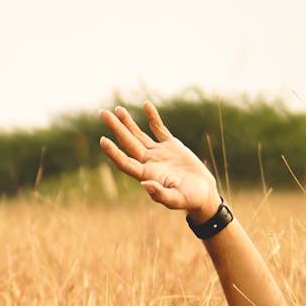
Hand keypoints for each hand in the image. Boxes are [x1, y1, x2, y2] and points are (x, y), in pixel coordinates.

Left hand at [99, 102, 220, 220]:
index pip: (125, 162)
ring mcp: (158, 153)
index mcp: (147, 175)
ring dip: (127, 122)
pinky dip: (153, 117)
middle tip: (103, 113)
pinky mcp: (171, 146)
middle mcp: (149, 163)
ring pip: (139, 135)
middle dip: (116, 128)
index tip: (103, 140)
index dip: (114, 152)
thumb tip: (144, 184)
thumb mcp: (176, 200)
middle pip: (128, 143)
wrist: (203, 193)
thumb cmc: (189, 200)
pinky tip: (146, 105)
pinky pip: (159, 128)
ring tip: (117, 109)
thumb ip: (161, 194)